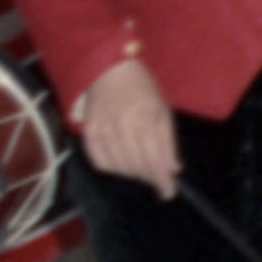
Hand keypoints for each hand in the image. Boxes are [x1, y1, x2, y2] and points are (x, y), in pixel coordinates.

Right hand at [76, 60, 183, 195]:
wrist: (108, 68)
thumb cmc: (141, 87)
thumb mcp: (162, 108)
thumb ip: (168, 139)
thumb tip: (173, 169)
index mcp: (144, 118)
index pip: (154, 159)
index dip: (162, 180)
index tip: (168, 192)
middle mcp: (122, 126)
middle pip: (137, 167)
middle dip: (150, 177)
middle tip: (157, 179)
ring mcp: (103, 130)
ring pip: (120, 167)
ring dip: (133, 173)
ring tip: (141, 168)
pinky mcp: (88, 132)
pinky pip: (100, 162)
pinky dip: (112, 168)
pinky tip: (121, 163)